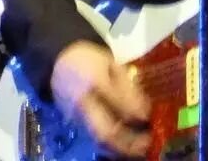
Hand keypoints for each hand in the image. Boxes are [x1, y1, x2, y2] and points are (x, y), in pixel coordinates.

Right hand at [51, 40, 151, 158]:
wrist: (59, 62)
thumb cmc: (90, 60)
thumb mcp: (112, 64)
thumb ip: (128, 86)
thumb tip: (144, 108)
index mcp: (95, 82)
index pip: (118, 103)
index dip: (135, 113)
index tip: (148, 117)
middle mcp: (83, 103)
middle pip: (105, 131)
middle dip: (127, 142)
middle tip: (146, 143)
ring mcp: (76, 116)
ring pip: (98, 139)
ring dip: (119, 147)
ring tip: (138, 148)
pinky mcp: (73, 123)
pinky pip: (92, 137)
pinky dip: (109, 144)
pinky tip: (123, 144)